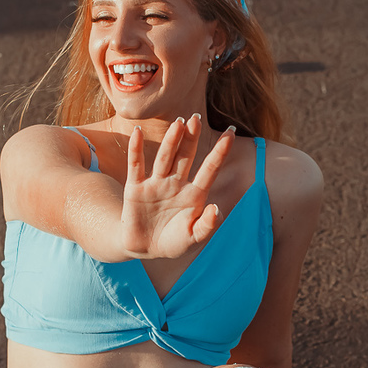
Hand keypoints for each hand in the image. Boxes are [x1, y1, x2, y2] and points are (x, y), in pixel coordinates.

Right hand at [119, 116, 233, 259]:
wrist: (145, 249)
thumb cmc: (173, 242)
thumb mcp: (193, 238)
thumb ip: (207, 226)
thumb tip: (217, 209)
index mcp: (195, 194)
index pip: (210, 168)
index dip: (220, 151)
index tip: (231, 131)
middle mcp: (176, 183)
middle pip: (186, 156)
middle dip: (192, 138)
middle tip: (197, 118)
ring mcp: (156, 184)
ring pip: (165, 158)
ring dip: (171, 140)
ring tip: (179, 123)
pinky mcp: (136, 188)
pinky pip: (137, 165)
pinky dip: (136, 149)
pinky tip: (139, 132)